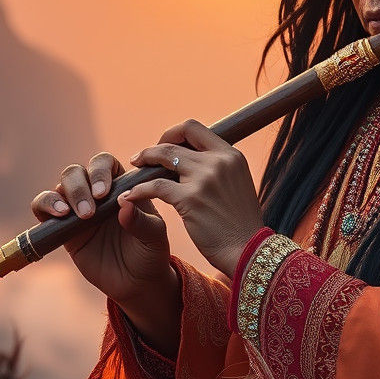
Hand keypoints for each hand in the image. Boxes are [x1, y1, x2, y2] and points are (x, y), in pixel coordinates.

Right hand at [31, 153, 171, 305]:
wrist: (136, 282)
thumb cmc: (149, 253)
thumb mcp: (154, 238)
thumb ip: (142, 221)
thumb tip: (123, 204)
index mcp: (121, 186)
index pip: (105, 163)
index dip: (100, 171)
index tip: (103, 193)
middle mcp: (96, 193)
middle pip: (78, 171)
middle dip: (80, 186)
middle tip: (90, 211)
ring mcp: (77, 208)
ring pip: (61, 185)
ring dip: (65, 195)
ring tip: (74, 214)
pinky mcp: (61, 227)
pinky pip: (43, 206)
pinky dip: (45, 204)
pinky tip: (59, 216)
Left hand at [121, 119, 263, 277]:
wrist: (249, 250)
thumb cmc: (240, 223)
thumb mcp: (237, 184)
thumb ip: (218, 168)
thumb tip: (192, 161)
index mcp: (231, 155)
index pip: (194, 128)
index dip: (173, 133)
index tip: (164, 145)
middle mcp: (219, 161)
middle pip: (176, 141)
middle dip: (154, 147)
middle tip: (141, 159)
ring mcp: (204, 178)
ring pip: (163, 156)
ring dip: (144, 160)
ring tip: (134, 169)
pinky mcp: (190, 199)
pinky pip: (155, 186)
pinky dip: (138, 189)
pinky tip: (130, 196)